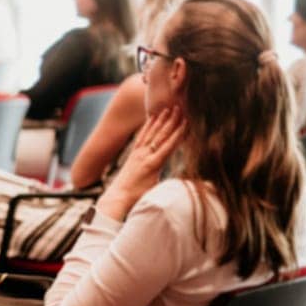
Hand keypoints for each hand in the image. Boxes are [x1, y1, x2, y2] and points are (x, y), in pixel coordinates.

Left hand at [97, 106, 185, 220]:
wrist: (118, 197)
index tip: (187, 123)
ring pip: (151, 133)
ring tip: (166, 109)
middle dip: (171, 122)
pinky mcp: (133, 154)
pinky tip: (152, 119)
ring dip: (160, 121)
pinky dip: (147, 127)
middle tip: (178, 108)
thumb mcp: (157, 190)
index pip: (169, 146)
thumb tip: (186, 182)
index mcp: (153, 164)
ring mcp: (138, 153)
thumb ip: (171, 183)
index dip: (179, 134)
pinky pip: (141, 137)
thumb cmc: (139, 197)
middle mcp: (145, 155)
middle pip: (160, 136)